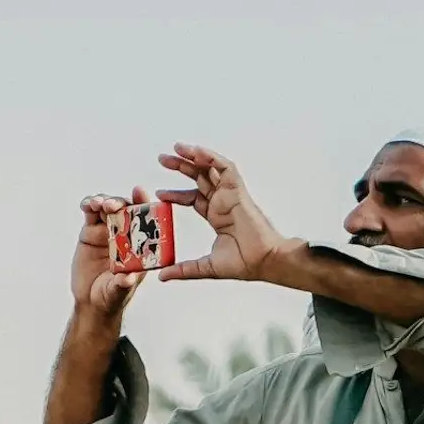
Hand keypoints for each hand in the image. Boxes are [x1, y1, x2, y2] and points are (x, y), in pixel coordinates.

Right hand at [71, 190, 150, 323]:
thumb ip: (122, 285)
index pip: (145, 220)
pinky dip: (89, 205)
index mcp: (139, 245)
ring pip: (108, 208)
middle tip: (113, 205)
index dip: (143, 204)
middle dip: (120, 202)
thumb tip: (128, 278)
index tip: (139, 194)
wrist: (91, 302)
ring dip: (104, 201)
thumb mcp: (118, 292)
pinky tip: (88, 204)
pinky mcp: (91, 232)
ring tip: (98, 204)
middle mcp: (126, 235)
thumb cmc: (111, 296)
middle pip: (125, 209)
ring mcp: (108, 231)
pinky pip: (91, 215)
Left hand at [156, 144, 294, 282]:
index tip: (159, 193)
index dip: (176, 194)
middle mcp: (223, 202)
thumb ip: (184, 269)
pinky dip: (212, 158)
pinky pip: (225, 167)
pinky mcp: (239, 190)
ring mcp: (231, 195)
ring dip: (194, 156)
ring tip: (176, 148)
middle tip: (162, 158)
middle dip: (181, 166)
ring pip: (210, 168)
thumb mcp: (206, 267)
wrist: (264, 261)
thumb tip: (162, 276)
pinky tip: (197, 151)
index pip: (193, 198)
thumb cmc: (244, 263)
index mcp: (217, 215)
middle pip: (199, 177)